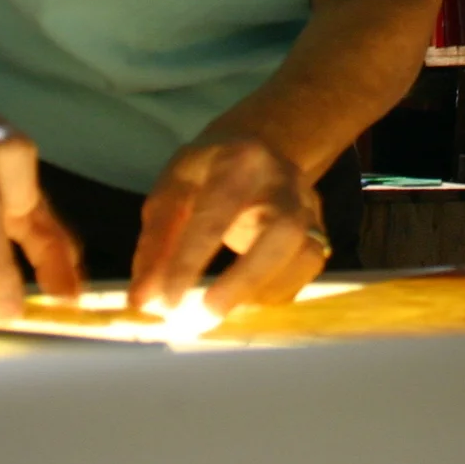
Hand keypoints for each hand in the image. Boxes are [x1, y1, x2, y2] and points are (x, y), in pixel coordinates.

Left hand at [129, 134, 330, 315]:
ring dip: (254, 296)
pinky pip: (301, 276)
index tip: (165, 304)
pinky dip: (270, 297)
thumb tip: (143, 300)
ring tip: (213, 312)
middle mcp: (284, 184)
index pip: (213, 217)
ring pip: (299, 260)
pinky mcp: (321, 233)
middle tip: (202, 318)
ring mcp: (310, 209)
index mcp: (238, 163)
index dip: (188, 264)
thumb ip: (156, 243)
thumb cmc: (210, 170)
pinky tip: (241, 301)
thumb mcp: (174, 188)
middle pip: (279, 235)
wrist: (263, 146)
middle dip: (241, 283)